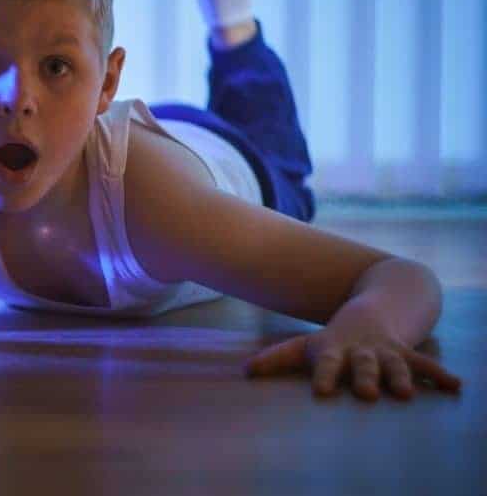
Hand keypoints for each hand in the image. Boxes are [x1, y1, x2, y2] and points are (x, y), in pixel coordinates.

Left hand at [243, 310, 461, 401]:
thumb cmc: (333, 339)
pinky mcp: (407, 353)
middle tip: (367, 391)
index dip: (323, 376)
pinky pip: (425, 364)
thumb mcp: (306, 345)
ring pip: (395, 364)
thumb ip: (277, 359)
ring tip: (406, 393)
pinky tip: (456, 387)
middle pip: (363, 364)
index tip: (320, 392)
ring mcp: (386, 351)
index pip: (326, 364)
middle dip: (365, 377)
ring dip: (400, 377)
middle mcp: (360, 351)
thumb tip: (244, 371)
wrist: (373, 307)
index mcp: (334, 350)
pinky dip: (440, 374)